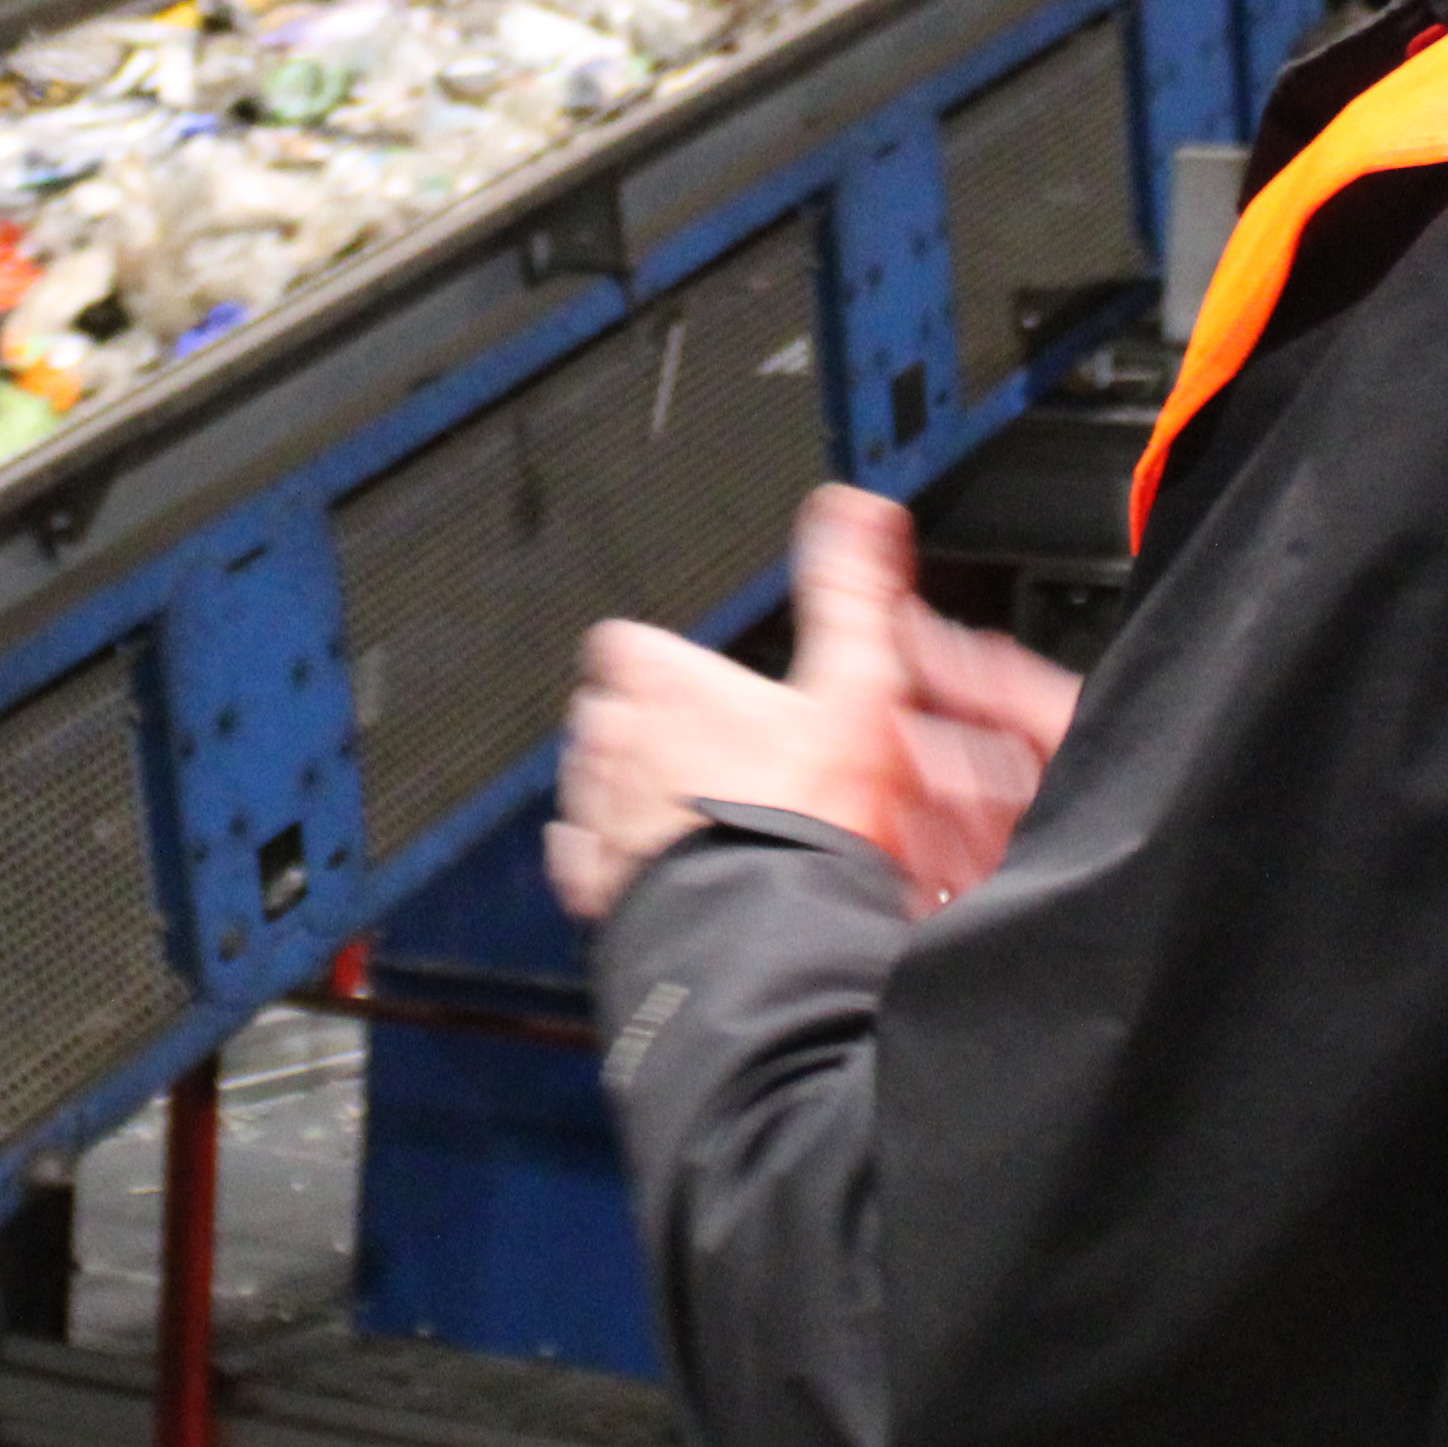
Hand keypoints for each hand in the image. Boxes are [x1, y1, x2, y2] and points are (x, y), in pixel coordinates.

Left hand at [547, 487, 1078, 921]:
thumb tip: (861, 510)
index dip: (665, 662)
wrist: (770, 936)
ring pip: (594, 780)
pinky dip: (619, 856)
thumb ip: (850, 590)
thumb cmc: (807, 815)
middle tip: (720, 757)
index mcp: (662, 680)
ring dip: (634, 789)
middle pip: (610, 710)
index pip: (625, 642)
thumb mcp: (854, 684)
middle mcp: (611, 739)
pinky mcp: (595, 883)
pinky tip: (670, 863)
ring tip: (704, 814)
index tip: (701, 683)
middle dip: (651, 727)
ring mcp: (597, 813)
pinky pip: (586, 856)